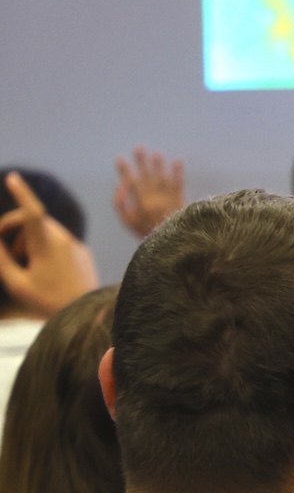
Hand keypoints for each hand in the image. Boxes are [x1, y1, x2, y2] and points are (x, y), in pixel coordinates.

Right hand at [0, 172, 98, 316]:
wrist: (87, 315)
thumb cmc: (48, 302)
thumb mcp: (17, 283)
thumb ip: (2, 258)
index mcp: (46, 245)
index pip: (32, 212)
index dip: (22, 193)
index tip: (13, 178)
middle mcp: (64, 240)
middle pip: (35, 220)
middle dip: (15, 228)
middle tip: (6, 251)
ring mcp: (76, 246)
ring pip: (48, 230)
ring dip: (29, 239)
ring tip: (23, 264)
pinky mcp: (84, 253)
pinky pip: (61, 241)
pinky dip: (45, 247)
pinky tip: (42, 269)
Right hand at [113, 147, 186, 237]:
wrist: (172, 243)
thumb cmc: (146, 231)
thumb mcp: (127, 220)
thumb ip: (120, 203)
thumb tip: (121, 184)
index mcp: (140, 204)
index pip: (131, 183)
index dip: (125, 171)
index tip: (119, 159)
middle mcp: (154, 199)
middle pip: (146, 177)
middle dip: (141, 162)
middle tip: (139, 148)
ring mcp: (169, 199)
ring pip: (162, 178)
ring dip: (159, 165)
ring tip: (157, 153)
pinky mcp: (181, 199)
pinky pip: (180, 183)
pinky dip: (179, 172)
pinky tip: (179, 160)